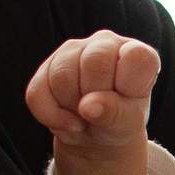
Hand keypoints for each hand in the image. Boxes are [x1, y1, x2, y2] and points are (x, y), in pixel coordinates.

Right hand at [27, 32, 160, 174]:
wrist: (95, 132)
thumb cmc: (120, 121)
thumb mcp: (129, 124)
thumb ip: (116, 113)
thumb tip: (88, 106)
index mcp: (137, 53)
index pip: (135, 57)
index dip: (125, 84)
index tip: (125, 100)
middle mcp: (106, 43)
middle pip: (94, 63)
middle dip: (95, 97)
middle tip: (101, 111)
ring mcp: (73, 50)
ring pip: (62, 76)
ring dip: (71, 108)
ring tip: (84, 115)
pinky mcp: (46, 66)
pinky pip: (37, 93)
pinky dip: (50, 115)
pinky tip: (66, 119)